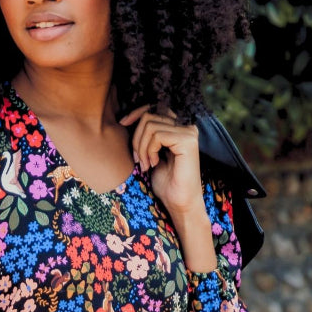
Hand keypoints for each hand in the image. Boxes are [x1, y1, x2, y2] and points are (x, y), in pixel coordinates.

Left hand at [119, 103, 204, 218]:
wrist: (179, 204)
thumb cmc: (166, 184)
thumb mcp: (151, 155)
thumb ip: (146, 136)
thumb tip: (127, 119)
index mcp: (179, 128)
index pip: (154, 108)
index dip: (136, 113)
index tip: (122, 124)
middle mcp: (186, 126)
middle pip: (149, 116)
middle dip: (137, 138)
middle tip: (138, 160)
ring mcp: (189, 132)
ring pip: (151, 125)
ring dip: (142, 147)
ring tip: (146, 165)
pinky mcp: (188, 140)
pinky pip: (157, 135)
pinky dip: (149, 150)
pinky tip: (154, 164)